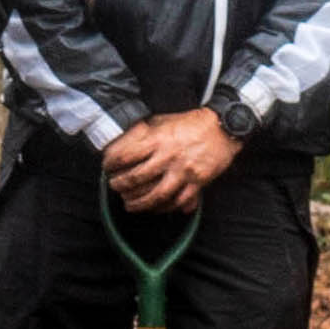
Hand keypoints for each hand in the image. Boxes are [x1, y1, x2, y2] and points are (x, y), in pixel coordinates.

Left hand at [99, 108, 240, 215]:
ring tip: (129, 205)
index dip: (112, 163)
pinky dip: (165, 208)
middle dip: (121, 186)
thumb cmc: (192, 122)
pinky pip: (178, 201)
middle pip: (138, 178)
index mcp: (159, 139)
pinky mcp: (198, 182)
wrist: (223, 127)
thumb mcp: (164, 120)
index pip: (127, 155)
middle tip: (114, 187)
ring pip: (157, 195)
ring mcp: (184, 171)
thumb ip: (144, 131)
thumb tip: (124, 139)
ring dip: (139, 204)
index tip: (106, 167)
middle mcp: (169, 156)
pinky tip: (156, 208)